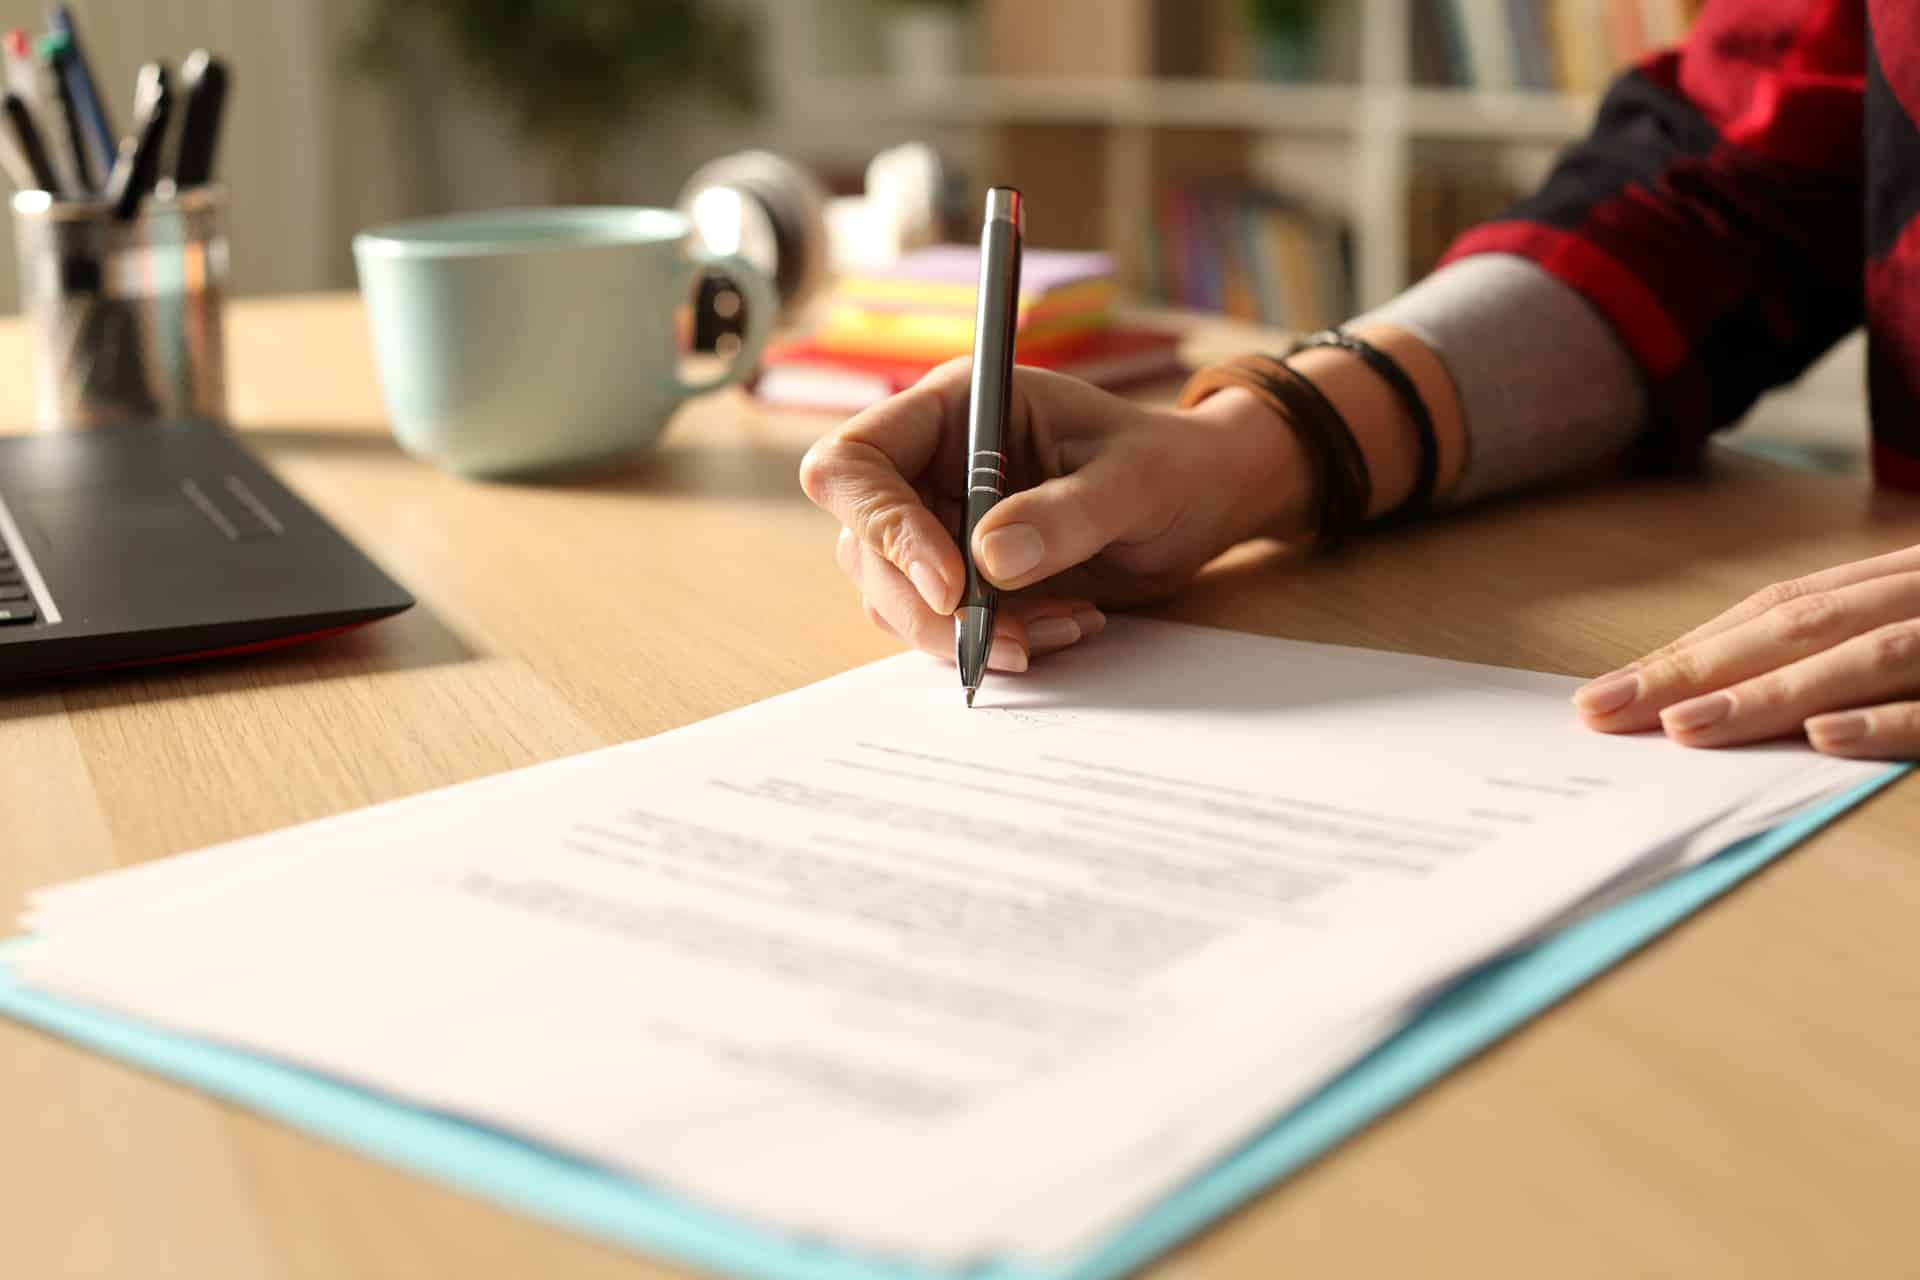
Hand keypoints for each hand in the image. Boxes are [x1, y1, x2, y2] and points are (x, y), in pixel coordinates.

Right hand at [799, 360, 1306, 670]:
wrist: (1201, 504)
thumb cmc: (1172, 466)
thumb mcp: (1135, 480)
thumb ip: (1066, 513)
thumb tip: (988, 561)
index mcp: (956, 408)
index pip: (857, 462)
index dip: (884, 525)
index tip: (952, 585)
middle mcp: (932, 463)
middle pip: (865, 544)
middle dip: (930, 606)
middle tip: (1012, 642)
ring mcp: (940, 521)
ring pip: (894, 595)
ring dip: (966, 633)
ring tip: (1059, 627)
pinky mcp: (961, 574)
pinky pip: (940, 623)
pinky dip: (992, 641)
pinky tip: (1063, 625)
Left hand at [1573, 544, 1919, 758]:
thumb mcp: (1916, 617)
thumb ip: (1844, 642)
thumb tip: (1717, 694)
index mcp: (1898, 581)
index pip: (1778, 610)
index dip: (1691, 648)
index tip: (1606, 691)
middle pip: (1800, 627)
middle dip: (1698, 669)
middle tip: (1609, 708)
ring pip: (1865, 656)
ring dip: (1770, 692)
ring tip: (1685, 724)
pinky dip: (1883, 720)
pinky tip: (1823, 737)